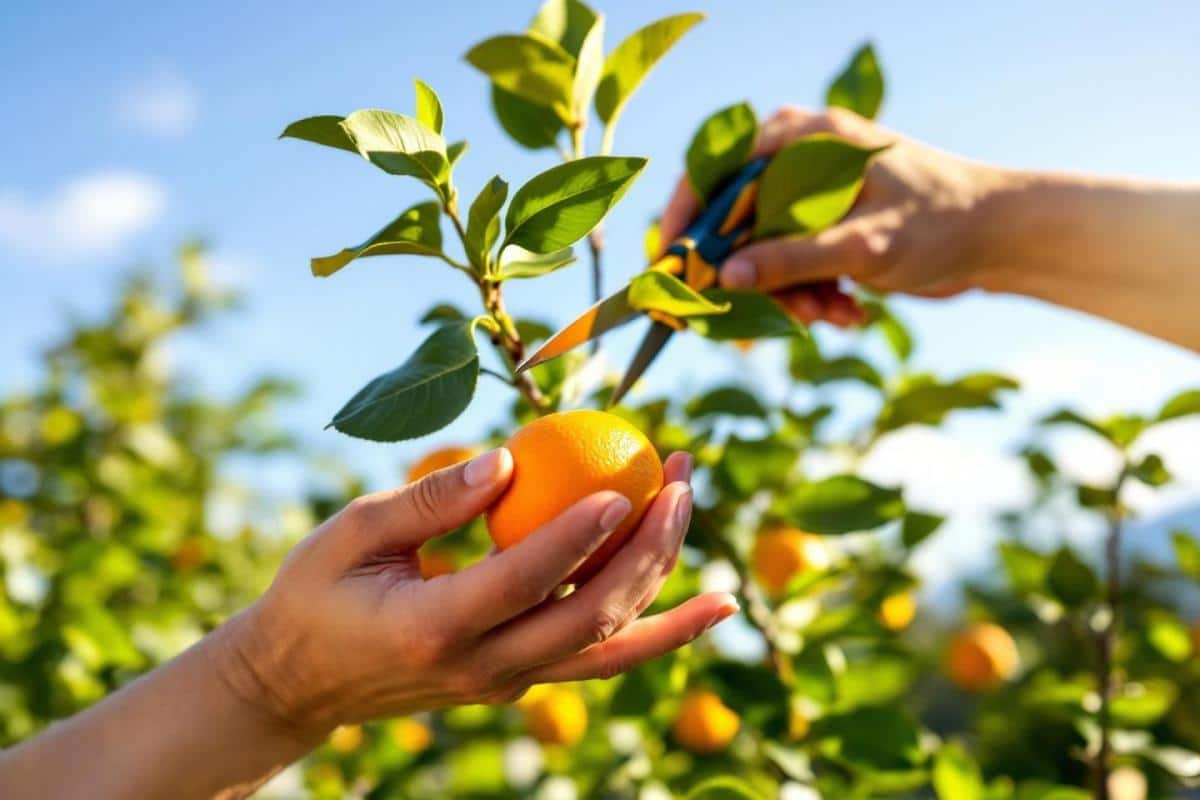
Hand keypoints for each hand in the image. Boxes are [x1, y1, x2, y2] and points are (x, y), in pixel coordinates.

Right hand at [212, 447, 735, 739]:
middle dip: (650, 551)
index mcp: (432, 627)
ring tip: (708, 540)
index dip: (579, 535)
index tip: (626, 485)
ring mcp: (504, 685)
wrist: (299, 684)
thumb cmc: (316, 592)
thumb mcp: (351, 532)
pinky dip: (651, 632)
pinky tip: (700, 605)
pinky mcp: (517, 684)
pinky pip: (594, 657)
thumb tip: (509, 459)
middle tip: (681, 483)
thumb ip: (430, 500)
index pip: (522, 579)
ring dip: (668, 594)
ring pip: (608, 651)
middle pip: (589, 619)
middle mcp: (480, 669)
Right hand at [659, 106, 1006, 326]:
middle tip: (779, 315)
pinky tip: (848, 312)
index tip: (671, 262)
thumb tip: (724, 278)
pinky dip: (812, 295)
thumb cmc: (940, 223)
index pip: (719, 169)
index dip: (688, 216)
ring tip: (832, 315)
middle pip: (738, 221)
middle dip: (757, 277)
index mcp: (805, 140)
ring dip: (791, 295)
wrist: (1002, 238)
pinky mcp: (827, 228)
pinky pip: (793, 265)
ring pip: (765, 253)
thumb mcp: (861, 245)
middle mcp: (802, 161)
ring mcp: (814, 196)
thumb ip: (791, 260)